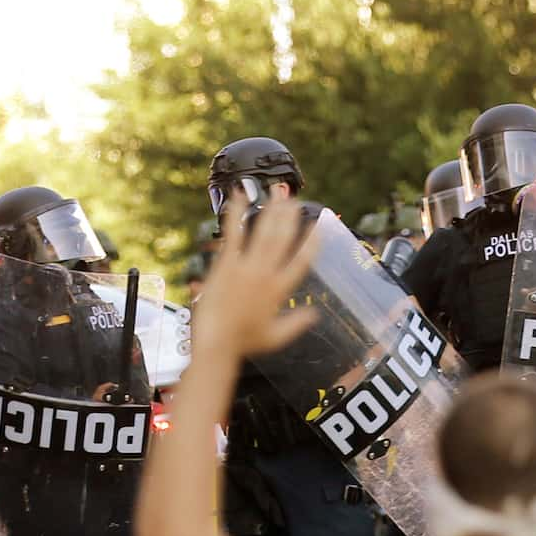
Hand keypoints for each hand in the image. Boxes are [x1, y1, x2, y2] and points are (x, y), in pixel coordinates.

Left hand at [191, 202, 319, 364]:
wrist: (217, 343)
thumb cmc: (244, 342)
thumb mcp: (276, 337)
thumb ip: (297, 323)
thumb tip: (314, 315)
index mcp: (280, 290)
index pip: (302, 260)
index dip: (312, 241)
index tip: (318, 226)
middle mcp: (266, 274)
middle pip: (283, 238)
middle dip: (290, 216)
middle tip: (295, 200)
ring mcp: (245, 267)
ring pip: (263, 232)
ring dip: (272, 210)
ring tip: (277, 192)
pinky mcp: (226, 264)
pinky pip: (234, 233)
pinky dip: (237, 213)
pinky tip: (240, 195)